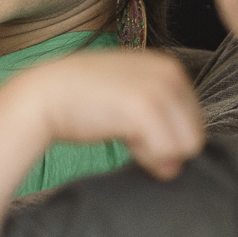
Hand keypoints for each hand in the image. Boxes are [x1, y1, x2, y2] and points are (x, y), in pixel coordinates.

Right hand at [1, 49, 206, 178]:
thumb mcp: (127, 106)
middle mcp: (171, 72)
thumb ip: (157, 130)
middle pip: (195, 136)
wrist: (42, 95)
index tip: (132, 127)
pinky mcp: (146, 107)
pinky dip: (144, 155)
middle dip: (164, 146)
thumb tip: (175, 169)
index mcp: (170, 67)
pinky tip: (119, 136)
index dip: (165, 136)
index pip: (195, 121)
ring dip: (154, 152)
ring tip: (122, 132)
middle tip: (126, 132)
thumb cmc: (79, 102)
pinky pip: (167, 152)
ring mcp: (160, 89)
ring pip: (186, 146)